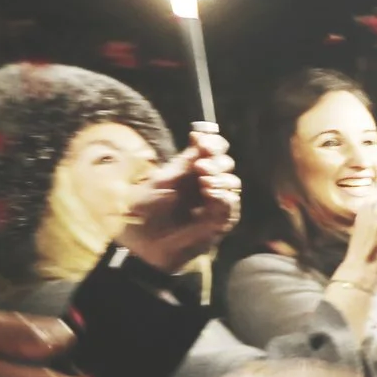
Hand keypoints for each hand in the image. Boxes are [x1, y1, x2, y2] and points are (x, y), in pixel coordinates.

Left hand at [119, 127, 240, 272]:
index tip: (203, 140)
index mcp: (192, 172)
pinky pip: (231, 205)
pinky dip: (223, 195)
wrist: (143, 243)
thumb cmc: (147, 211)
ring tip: (203, 180)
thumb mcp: (163, 180)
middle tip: (200, 165)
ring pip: (233, 183)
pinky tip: (209, 193)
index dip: (213, 143)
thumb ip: (184, 160)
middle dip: (217, 160)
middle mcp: (206, 185)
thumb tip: (199, 134)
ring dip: (220, 177)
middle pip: (226, 164)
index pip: (214, 151)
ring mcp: (214, 204)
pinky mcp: (220, 222)